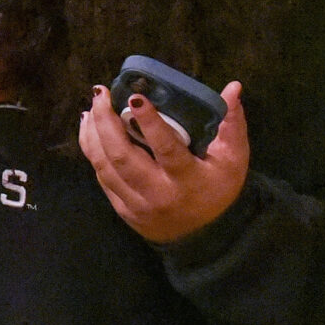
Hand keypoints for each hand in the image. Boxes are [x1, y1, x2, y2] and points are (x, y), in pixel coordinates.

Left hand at [77, 80, 250, 243]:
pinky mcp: (122, 209)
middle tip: (101, 94)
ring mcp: (136, 204)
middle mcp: (157, 193)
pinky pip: (102, 177)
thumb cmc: (219, 190)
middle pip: (122, 156)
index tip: (135, 97)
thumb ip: (231, 124)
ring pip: (105, 166)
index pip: (166, 149)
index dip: (150, 123)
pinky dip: (92, 151)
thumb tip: (233, 87)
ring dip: (93, 134)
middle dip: (106, 122)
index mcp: (187, 179)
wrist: (204, 237)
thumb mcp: (234, 159)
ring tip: (92, 107)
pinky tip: (90, 130)